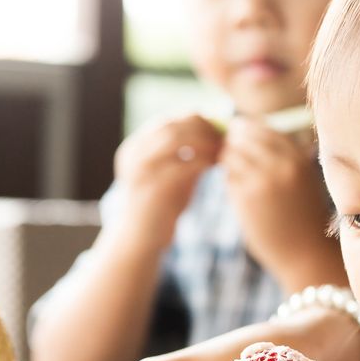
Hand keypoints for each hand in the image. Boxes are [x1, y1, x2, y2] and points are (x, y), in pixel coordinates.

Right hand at [112, 114, 222, 252]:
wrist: (141, 239)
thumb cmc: (162, 206)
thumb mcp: (174, 174)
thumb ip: (188, 156)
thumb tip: (216, 135)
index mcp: (137, 147)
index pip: (168, 121)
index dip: (195, 122)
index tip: (219, 131)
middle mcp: (134, 153)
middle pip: (172, 126)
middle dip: (202, 129)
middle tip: (224, 138)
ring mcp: (140, 169)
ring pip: (175, 139)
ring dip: (203, 142)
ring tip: (221, 151)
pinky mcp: (151, 187)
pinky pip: (182, 165)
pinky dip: (202, 161)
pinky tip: (215, 166)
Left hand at [221, 117, 345, 290]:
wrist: (307, 254)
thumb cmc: (305, 218)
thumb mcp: (304, 180)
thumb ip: (284, 159)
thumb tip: (250, 137)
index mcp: (298, 158)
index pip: (264, 129)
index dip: (248, 131)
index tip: (241, 137)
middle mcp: (281, 165)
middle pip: (243, 137)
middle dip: (233, 143)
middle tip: (229, 153)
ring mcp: (262, 180)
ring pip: (231, 155)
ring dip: (227, 160)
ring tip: (234, 172)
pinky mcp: (245, 198)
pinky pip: (228, 177)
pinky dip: (229, 179)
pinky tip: (238, 190)